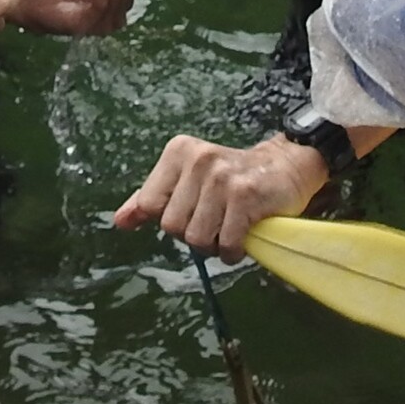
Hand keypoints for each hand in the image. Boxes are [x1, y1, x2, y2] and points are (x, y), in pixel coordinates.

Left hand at [114, 135, 328, 262]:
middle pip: (173, 226)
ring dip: (215, 244)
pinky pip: (225, 244)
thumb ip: (151, 199)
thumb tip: (119, 221)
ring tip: (229, 227)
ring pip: (197, 238)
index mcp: (178, 152)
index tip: (193, 210)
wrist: (285, 167)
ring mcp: (221, 177)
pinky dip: (233, 251)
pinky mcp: (244, 195)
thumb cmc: (231, 178)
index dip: (172, 218)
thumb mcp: (188, 180)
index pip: (150, 205)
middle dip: (194, 233)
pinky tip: (243, 236)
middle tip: (216, 220)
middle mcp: (198, 159)